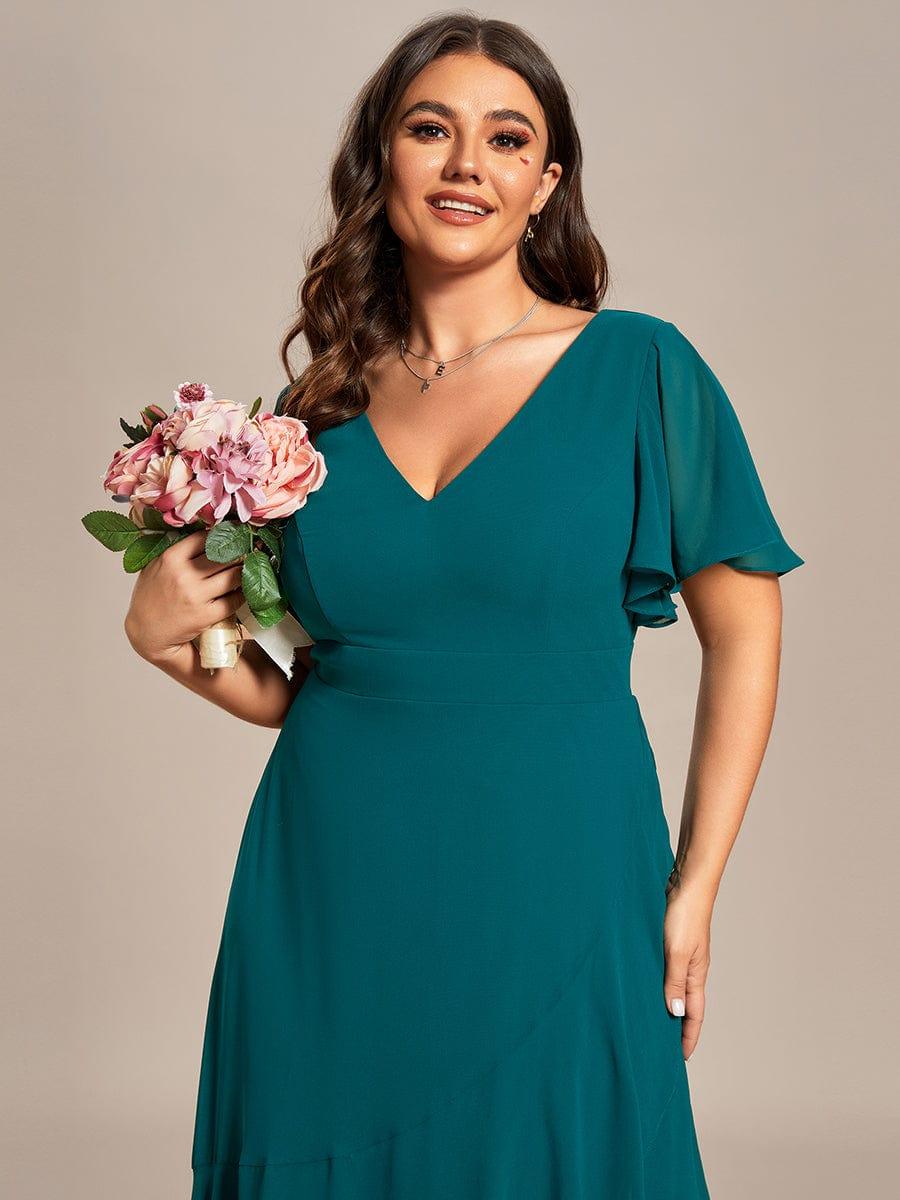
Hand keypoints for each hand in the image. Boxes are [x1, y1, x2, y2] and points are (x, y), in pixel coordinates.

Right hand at [124, 529, 244, 664]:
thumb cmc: (151, 597)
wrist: (146, 631)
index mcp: (171, 558)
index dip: (222, 535)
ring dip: (244, 572)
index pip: (205, 538)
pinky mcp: (206, 615)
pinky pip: (234, 600)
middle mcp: (184, 575)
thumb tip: (207, 534)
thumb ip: (178, 551)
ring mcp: (196, 596)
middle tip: (250, 550)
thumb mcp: (155, 566)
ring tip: (249, 568)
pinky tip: (243, 590)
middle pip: (224, 556)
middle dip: (240, 552)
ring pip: (233, 577)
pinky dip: (242, 594)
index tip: (233, 535)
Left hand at [662, 879, 711, 1060]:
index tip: (682, 1059)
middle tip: (661, 1048)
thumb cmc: (684, 915)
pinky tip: (640, 986)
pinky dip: (654, 984)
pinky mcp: (668, 942)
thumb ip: (674, 983)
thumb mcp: (676, 953)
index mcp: (696, 974)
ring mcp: (679, 955)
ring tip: (647, 1022)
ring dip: (663, 1005)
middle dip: (675, 1027)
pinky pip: (662, 970)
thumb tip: (675, 1014)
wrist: (685, 882)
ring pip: (671, 988)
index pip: (695, 1015)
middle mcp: (690, 968)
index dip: (689, 1037)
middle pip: (684, 1005)